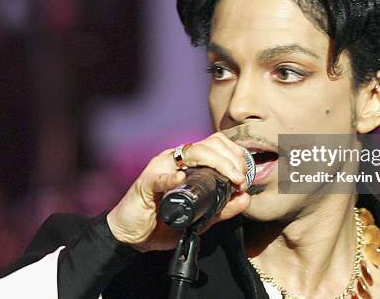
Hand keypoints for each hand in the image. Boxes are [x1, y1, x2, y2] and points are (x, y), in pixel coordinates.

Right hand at [106, 132, 251, 251]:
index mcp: (189, 163)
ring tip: (229, 180)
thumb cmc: (164, 222)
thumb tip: (246, 198)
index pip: (217, 145)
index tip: (245, 177)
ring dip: (217, 163)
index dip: (236, 156)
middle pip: (209, 144)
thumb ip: (223, 208)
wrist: (133, 236)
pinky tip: (182, 180)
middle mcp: (176, 160)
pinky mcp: (146, 182)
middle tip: (240, 180)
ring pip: (192, 152)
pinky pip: (160, 176)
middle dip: (231, 159)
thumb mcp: (201, 217)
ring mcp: (161, 168)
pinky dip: (172, 177)